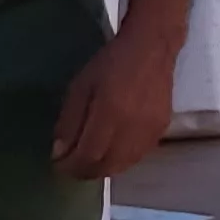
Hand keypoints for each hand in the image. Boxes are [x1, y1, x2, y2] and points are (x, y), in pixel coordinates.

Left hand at [49, 27, 174, 179]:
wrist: (152, 48)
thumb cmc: (111, 63)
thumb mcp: (80, 87)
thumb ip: (69, 122)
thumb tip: (60, 152)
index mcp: (110, 113)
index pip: (87, 156)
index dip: (70, 166)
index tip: (58, 164)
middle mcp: (133, 127)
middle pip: (106, 166)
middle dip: (84, 171)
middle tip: (71, 165)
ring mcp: (151, 130)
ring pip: (124, 165)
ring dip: (103, 168)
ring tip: (90, 159)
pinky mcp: (162, 129)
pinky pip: (138, 156)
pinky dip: (121, 160)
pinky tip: (111, 151)